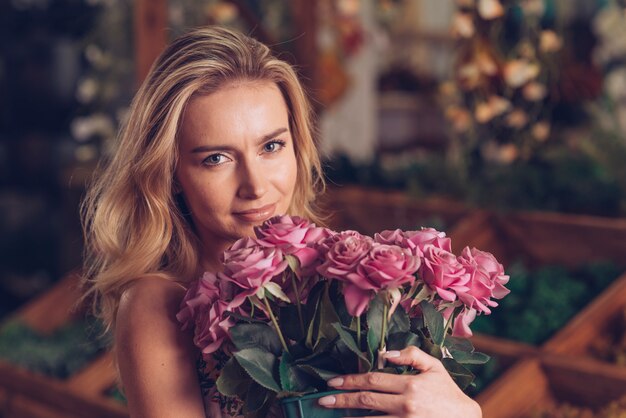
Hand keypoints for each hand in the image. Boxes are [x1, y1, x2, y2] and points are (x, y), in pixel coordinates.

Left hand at [318, 346, 481, 417]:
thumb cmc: (448, 392)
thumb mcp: (434, 366)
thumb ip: (411, 355)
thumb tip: (386, 352)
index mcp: (410, 384)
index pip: (372, 380)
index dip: (350, 380)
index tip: (332, 381)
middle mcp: (406, 404)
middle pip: (366, 401)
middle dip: (342, 399)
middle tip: (323, 400)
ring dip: (350, 417)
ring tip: (333, 414)